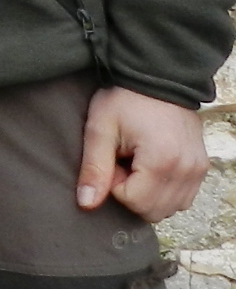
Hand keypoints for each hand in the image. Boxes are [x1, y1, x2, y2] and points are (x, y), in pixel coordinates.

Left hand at [77, 85, 207, 222]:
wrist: (157, 77)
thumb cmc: (125, 99)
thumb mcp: (100, 129)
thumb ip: (94, 169)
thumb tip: (87, 204)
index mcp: (163, 160)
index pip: (134, 202)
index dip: (114, 185)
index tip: (112, 159)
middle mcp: (187, 169)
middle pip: (153, 211)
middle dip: (131, 193)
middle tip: (122, 162)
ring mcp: (198, 170)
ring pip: (169, 208)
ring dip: (147, 194)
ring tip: (136, 162)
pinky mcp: (202, 168)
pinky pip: (183, 198)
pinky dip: (163, 191)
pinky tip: (151, 166)